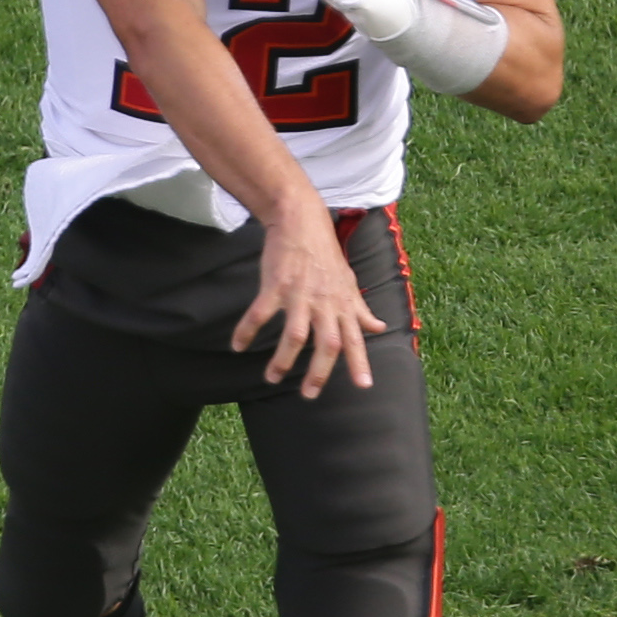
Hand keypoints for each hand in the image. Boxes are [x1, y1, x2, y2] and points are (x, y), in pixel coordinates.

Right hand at [233, 206, 387, 397]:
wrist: (301, 221)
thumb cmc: (325, 255)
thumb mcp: (348, 283)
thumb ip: (361, 310)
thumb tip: (379, 328)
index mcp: (342, 304)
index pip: (355, 338)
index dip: (359, 362)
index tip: (364, 385)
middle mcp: (324, 303)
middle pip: (327, 343)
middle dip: (319, 372)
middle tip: (309, 395)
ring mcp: (299, 295)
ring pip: (295, 335)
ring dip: (283, 359)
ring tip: (272, 378)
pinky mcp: (275, 285)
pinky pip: (260, 313)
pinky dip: (247, 331)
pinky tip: (238, 345)